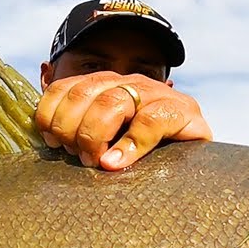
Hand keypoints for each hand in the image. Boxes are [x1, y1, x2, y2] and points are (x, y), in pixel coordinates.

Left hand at [35, 71, 211, 170]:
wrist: (199, 164)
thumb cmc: (146, 157)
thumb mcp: (108, 143)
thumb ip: (82, 136)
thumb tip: (49, 145)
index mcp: (106, 86)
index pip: (66, 87)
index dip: (51, 114)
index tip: (51, 143)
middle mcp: (128, 83)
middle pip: (84, 94)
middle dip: (71, 128)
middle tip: (77, 157)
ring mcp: (155, 94)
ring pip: (112, 103)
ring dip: (94, 135)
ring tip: (95, 162)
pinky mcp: (182, 112)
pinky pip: (148, 122)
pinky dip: (128, 146)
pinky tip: (115, 163)